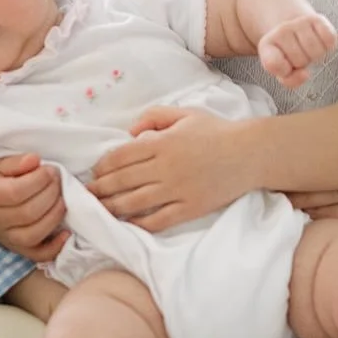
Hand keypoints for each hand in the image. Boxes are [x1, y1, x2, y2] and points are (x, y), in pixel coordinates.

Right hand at [0, 153, 69, 262]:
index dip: (39, 180)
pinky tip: (66, 232)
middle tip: (58, 180)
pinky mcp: (18, 249)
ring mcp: (6, 238)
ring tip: (62, 198)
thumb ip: (17, 162)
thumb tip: (35, 160)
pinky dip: (55, 247)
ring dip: (55, 215)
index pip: (16, 192)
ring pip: (33, 234)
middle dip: (51, 194)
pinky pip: (37, 254)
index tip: (49, 170)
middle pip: (28, 213)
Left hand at [88, 106, 249, 231]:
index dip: (103, 166)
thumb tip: (130, 132)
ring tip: (99, 210)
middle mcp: (165, 167)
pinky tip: (128, 224)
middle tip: (87, 194)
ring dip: (112, 207)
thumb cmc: (217, 131)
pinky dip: (139, 224)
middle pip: (122, 181)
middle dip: (100, 189)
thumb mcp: (185, 114)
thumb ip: (154, 116)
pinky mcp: (190, 208)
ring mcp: (177, 190)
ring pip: (134, 203)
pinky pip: (158, 220)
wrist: (250, 153)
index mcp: (162, 142)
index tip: (94, 173)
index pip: (121, 156)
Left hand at [259, 13, 337, 87]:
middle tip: (299, 55)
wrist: (292, 24)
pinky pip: (329, 39)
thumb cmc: (288, 54)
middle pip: (301, 60)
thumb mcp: (283, 70)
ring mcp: (299, 23)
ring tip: (308, 49)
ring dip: (316, 55)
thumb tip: (305, 74)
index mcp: (266, 45)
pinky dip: (329, 45)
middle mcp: (281, 30)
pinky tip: (320, 41)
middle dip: (303, 63)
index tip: (287, 68)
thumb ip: (291, 80)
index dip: (284, 71)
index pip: (274, 63)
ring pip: (316, 51)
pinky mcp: (317, 18)